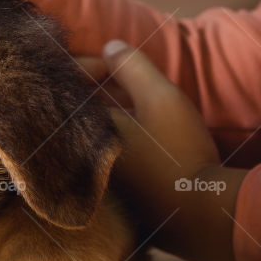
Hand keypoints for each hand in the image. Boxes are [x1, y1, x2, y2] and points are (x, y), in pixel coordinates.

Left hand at [79, 40, 245, 260]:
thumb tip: (108, 47)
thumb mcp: (161, 98)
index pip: (62, 88)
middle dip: (92, 88)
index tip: (110, 64)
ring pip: (81, 128)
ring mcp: (85, 174)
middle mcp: (74, 154)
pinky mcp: (99, 189)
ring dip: (100, 110)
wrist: (198, 213)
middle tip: (119, 81)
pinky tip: (131, 131)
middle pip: (69, 108)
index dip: (83, 66)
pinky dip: (105, 133)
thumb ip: (132, 66)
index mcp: (81, 130)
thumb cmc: (179, 153)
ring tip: (130, 103)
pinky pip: (90, 150)